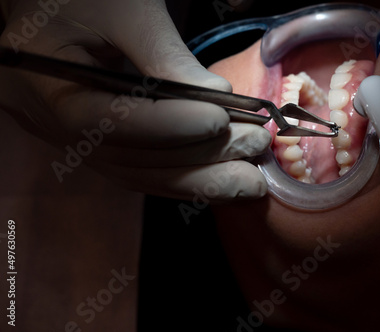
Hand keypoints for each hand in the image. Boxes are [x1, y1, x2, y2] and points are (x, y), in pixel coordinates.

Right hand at [0, 0, 270, 200]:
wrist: (64, 5)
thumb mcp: (125, 10)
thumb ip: (165, 55)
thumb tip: (219, 98)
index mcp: (40, 81)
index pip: (102, 121)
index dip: (164, 127)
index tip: (219, 121)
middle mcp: (51, 123)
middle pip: (127, 159)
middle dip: (197, 162)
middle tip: (252, 153)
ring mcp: (75, 139)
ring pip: (140, 173)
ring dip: (199, 180)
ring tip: (250, 180)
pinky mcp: (102, 142)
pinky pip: (143, 167)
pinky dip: (185, 175)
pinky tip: (223, 180)